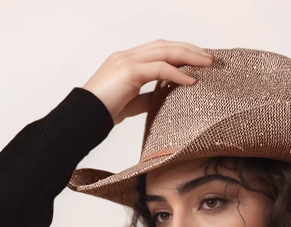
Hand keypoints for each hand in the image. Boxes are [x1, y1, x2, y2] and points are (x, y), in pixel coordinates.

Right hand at [82, 38, 213, 125]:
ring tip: (206, 65)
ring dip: (188, 56)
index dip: (178, 52)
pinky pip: (160, 69)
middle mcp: (127, 56)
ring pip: (165, 51)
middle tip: (208, 58)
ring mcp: (128, 61)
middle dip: (188, 49)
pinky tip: (191, 80)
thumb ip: (144, 98)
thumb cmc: (101, 113)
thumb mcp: (128, 104)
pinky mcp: (130, 71)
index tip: (196, 60)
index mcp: (126, 61)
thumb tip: (161, 100)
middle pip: (164, 45)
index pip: (157, 49)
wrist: (82, 117)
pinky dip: (178, 74)